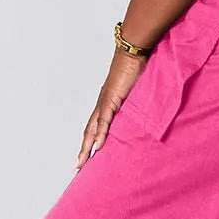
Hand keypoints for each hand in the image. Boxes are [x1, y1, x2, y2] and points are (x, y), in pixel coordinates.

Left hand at [76, 48, 148, 168]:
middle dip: (83, 149)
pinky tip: (95, 147)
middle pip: (89, 131)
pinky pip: (104, 121)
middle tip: (78, 167)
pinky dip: (99, 135)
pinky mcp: (111, 99)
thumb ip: (134, 103)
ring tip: (82, 162)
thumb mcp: (135, 91)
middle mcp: (102, 103)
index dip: (89, 141)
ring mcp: (105, 102)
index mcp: (107, 102)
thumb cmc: (136, 67)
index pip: (95, 126)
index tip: (86, 156)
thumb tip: (141, 114)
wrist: (133, 51)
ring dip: (86, 146)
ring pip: (92, 129)